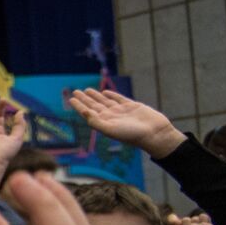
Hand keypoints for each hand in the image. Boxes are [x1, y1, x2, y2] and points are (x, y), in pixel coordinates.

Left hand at [67, 88, 185, 159]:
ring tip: (86, 90)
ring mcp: (121, 111)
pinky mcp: (132, 106)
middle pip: (94, 105)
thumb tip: (84, 112)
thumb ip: (96, 122)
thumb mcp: (110, 129)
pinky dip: (112, 95)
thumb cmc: (132, 134)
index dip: (79, 105)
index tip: (71, 99)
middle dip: (84, 99)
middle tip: (75, 91)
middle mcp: (111, 116)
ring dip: (95, 96)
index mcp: (104, 122)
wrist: (154, 133)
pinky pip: (119, 99)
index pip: (88, 112)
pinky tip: (105, 92)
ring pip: (105, 101)